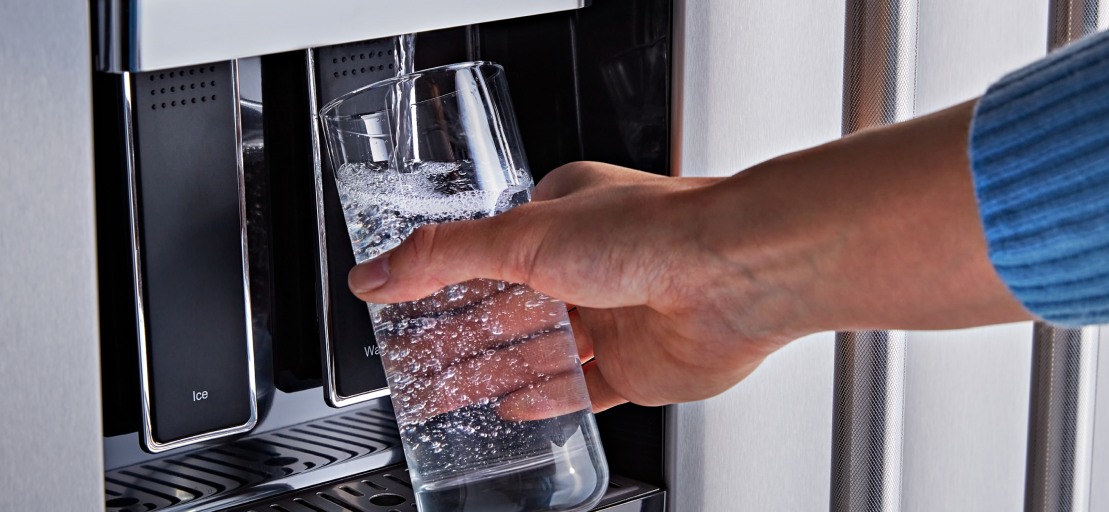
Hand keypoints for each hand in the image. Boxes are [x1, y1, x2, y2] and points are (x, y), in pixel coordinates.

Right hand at [350, 100, 1031, 417]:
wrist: (734, 274)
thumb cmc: (653, 232)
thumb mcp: (521, 235)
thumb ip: (442, 258)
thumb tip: (375, 273)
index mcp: (562, 215)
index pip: (484, 252)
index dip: (439, 283)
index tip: (399, 309)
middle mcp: (590, 264)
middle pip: (505, 310)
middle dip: (455, 340)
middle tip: (409, 366)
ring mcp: (614, 317)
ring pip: (537, 353)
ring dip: (487, 374)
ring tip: (440, 398)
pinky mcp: (637, 366)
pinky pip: (581, 388)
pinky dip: (545, 398)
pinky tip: (512, 408)